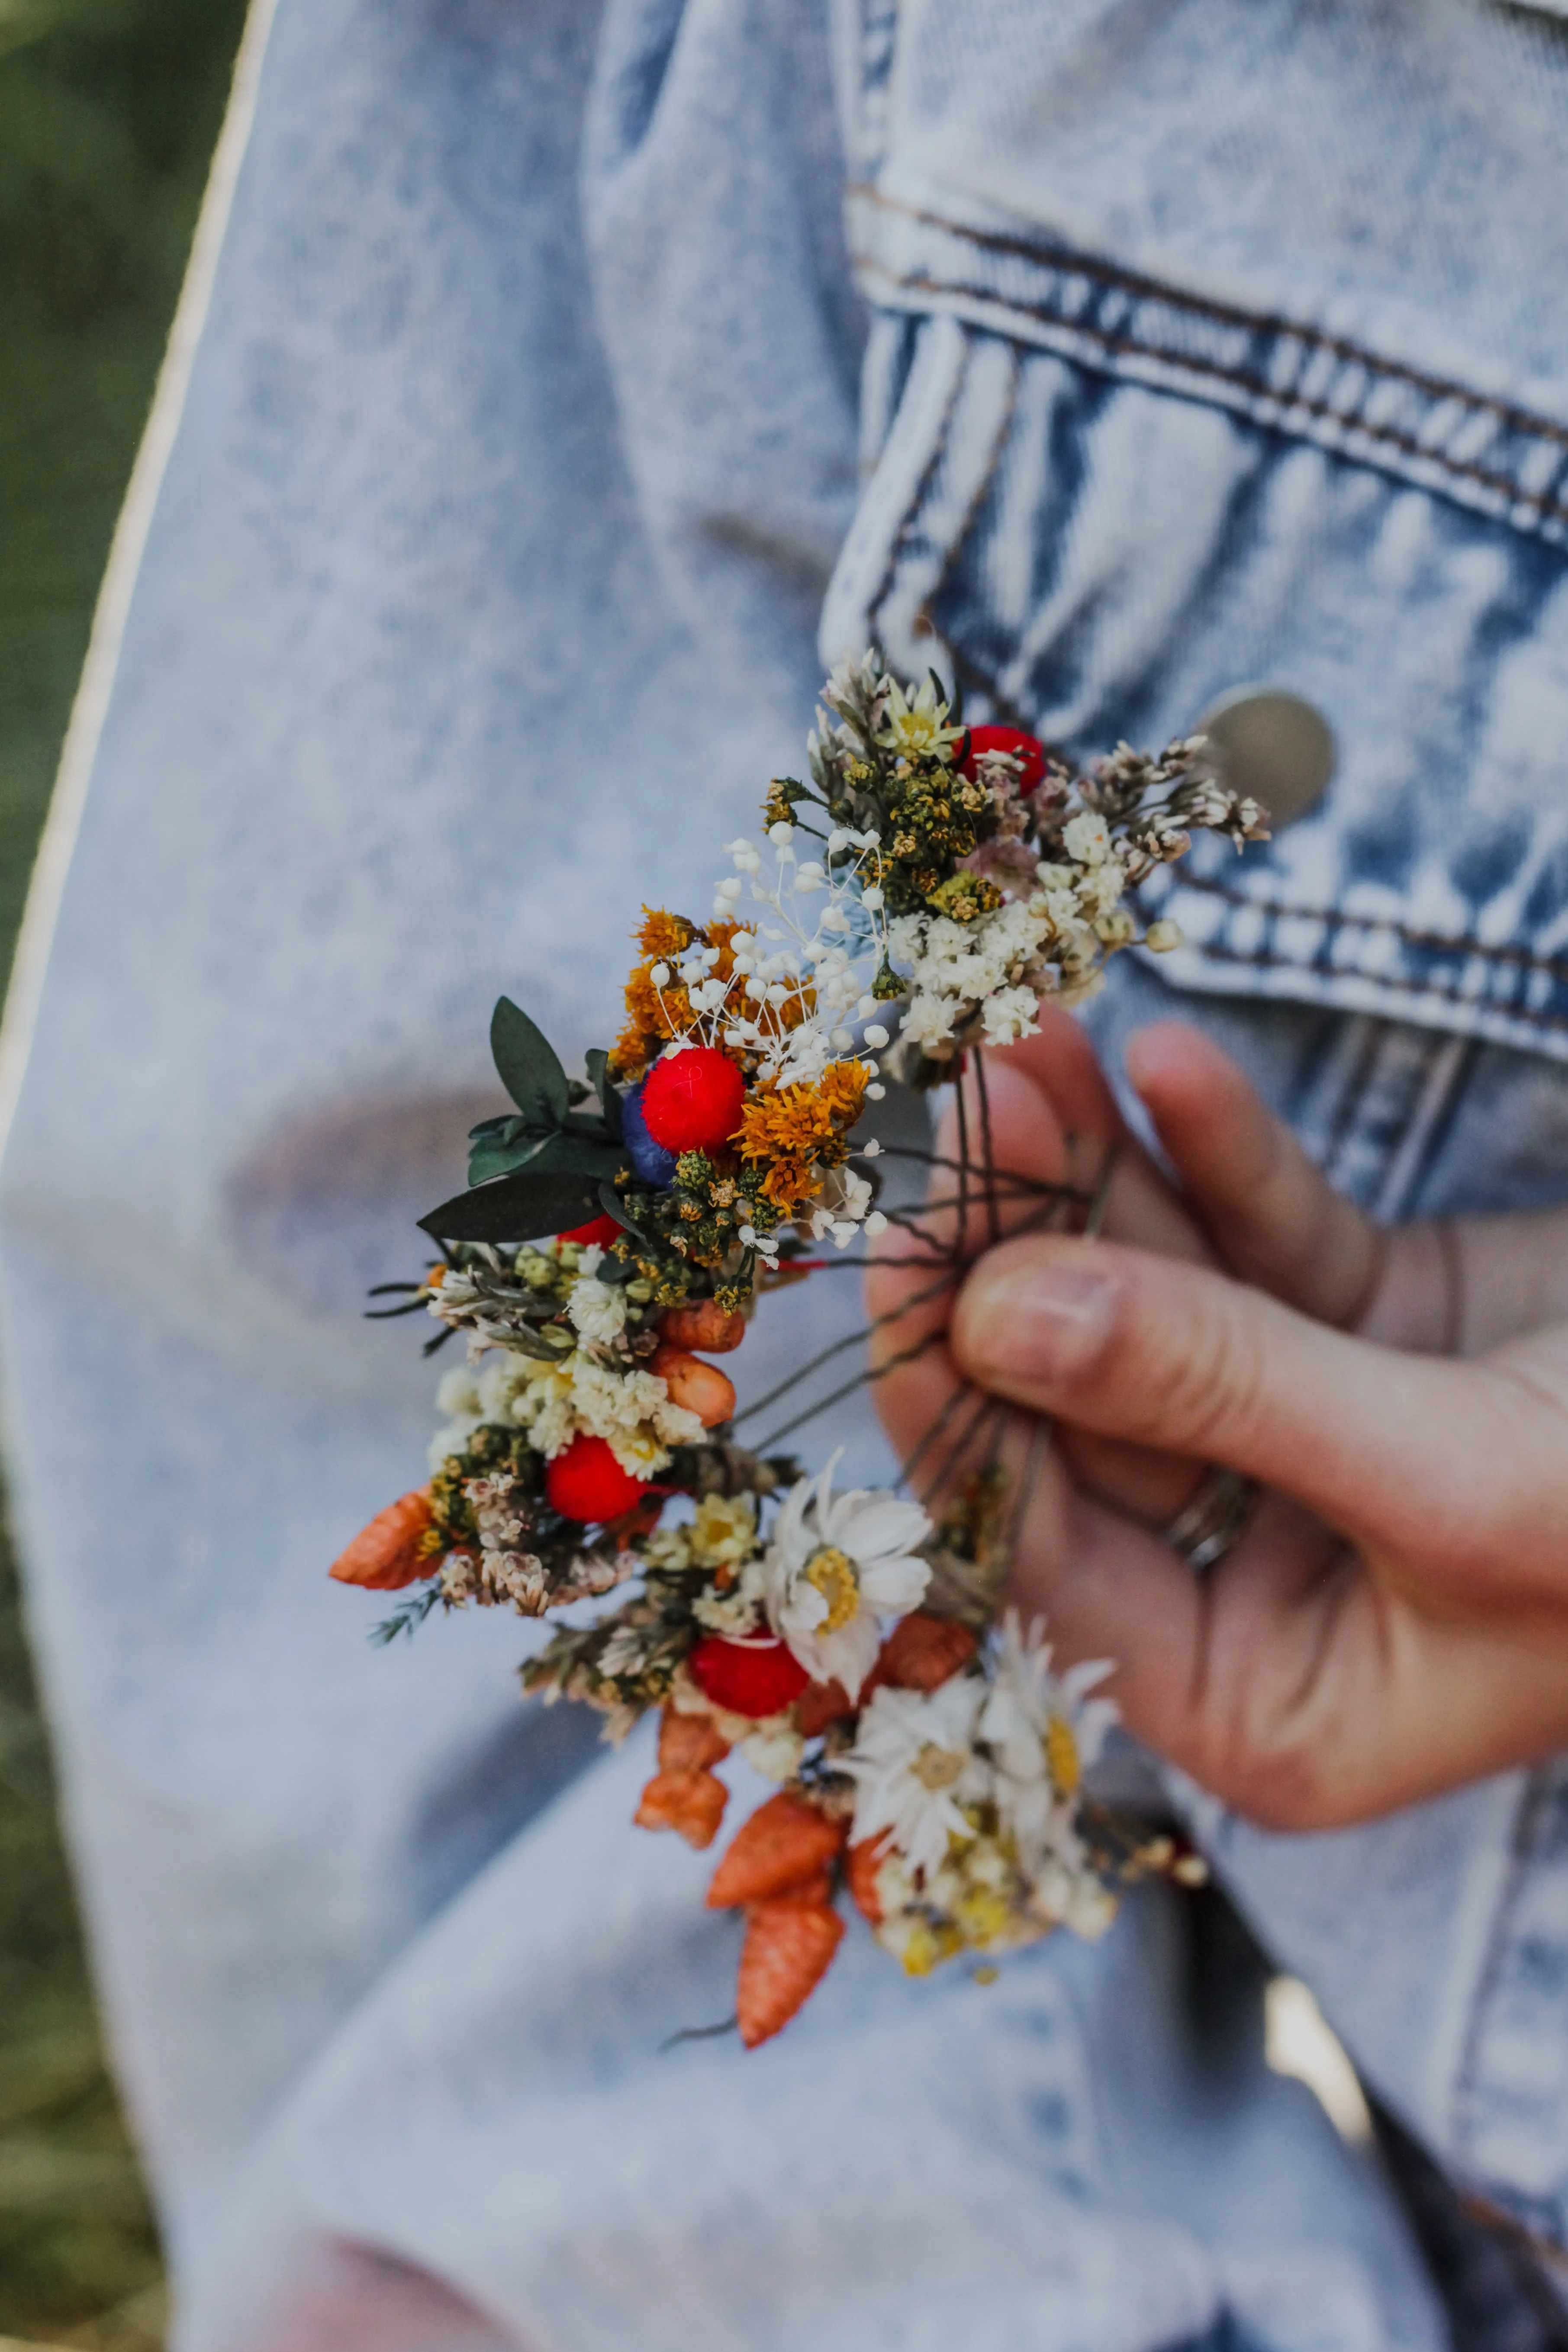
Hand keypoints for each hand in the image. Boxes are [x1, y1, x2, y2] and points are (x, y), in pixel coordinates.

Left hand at [869, 1012, 1567, 1829]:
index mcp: (1265, 1701)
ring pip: (1153, 1299)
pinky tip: (1161, 1063)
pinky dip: (1219, 1152)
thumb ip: (1225, 1394)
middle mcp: (1264, 1579)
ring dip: (1093, 1172)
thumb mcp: (1460, 1475)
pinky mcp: (1369, 1326)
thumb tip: (999, 1320)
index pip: (1048, 1556)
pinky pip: (1260, 1237)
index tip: (904, 1251)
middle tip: (967, 1093)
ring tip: (1029, 1040)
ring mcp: (1310, 1436)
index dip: (958, 1406)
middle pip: (1085, 1401)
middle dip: (1022, 1246)